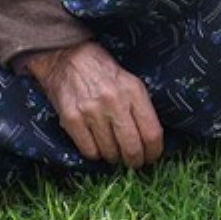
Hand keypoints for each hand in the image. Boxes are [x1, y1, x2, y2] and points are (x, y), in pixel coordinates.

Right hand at [24, 40, 164, 168]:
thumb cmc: (102, 71)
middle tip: (133, 163)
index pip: (152, 133)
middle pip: (132, 147)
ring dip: (114, 157)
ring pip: (110, 152)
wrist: (66, 56)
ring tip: (113, 151)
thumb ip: (140, 107)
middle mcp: (114, 102)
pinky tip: (96, 145)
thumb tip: (150, 140)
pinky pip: (89, 151)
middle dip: (135, 161)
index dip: (154, 152)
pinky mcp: (71, 118)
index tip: (151, 157)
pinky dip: (95, 153)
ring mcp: (91, 111)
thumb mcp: (129, 81)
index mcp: (134, 91)